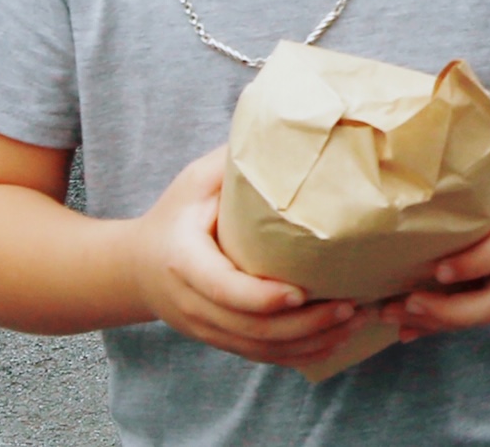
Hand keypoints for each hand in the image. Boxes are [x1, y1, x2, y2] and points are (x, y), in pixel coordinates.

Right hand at [132, 148, 367, 367]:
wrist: (136, 267)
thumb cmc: (175, 215)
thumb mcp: (194, 180)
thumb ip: (233, 163)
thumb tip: (286, 132)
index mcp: (184, 261)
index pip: (223, 288)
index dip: (262, 296)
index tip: (301, 292)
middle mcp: (193, 304)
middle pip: (251, 328)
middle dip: (304, 324)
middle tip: (350, 305)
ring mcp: (207, 329)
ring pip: (261, 349)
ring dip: (310, 342)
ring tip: (353, 322)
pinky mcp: (222, 340)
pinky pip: (262, 357)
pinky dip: (300, 355)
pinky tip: (335, 341)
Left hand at [383, 128, 489, 340]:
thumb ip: (474, 124)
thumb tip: (420, 103)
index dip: (475, 263)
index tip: (438, 268)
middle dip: (451, 312)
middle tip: (405, 303)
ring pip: (489, 313)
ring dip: (442, 322)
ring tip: (395, 316)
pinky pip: (481, 313)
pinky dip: (445, 325)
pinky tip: (408, 327)